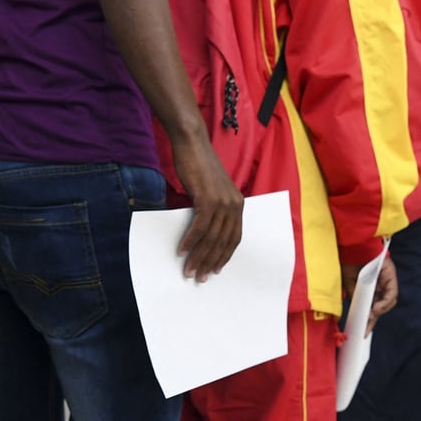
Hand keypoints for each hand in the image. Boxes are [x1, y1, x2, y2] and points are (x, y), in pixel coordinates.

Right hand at [173, 135, 243, 281]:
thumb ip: (211, 208)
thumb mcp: (210, 190)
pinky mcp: (208, 198)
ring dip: (199, 257)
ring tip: (189, 270)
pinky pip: (200, 227)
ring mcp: (222, 201)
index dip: (224, 256)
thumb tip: (201, 231)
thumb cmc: (198, 165)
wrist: (192, 143)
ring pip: (212, 238)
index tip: (215, 270)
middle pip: (223, 242)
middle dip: (210, 262)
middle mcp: (234, 204)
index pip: (234, 238)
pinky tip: (182, 251)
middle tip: (199, 277)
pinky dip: (191, 241)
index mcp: (237, 203)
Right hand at [341, 253, 398, 334]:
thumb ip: (354, 297)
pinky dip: (384, 303)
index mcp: (370, 285)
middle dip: (374, 319)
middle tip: (365, 329)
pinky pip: (391, 294)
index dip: (369, 319)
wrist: (351, 243)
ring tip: (369, 318)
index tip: (363, 331)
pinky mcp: (391, 275)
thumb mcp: (348, 283)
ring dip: (379, 312)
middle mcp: (380, 283)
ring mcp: (387, 279)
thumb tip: (359, 314)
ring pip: (388, 301)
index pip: (373, 305)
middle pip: (382, 305)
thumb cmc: (348, 260)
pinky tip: (375, 309)